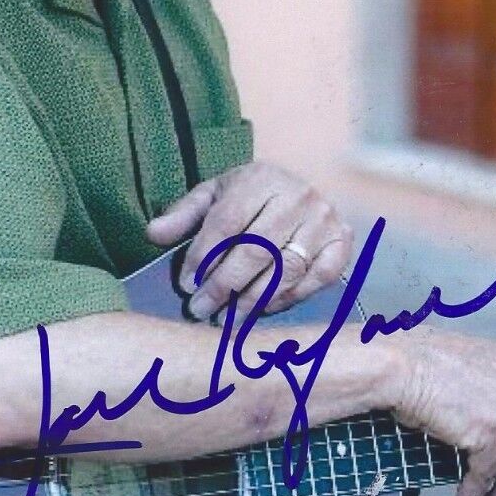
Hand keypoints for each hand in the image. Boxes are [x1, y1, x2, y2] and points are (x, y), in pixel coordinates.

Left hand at [145, 160, 353, 321]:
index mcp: (261, 178)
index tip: (186, 284)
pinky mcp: (343, 241)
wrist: (299, 191)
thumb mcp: (214, 195)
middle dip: (223, 285)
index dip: (203, 256)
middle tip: (200, 309)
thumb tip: (152, 235)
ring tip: (227, 317)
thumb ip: (183, 215)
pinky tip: (262, 310)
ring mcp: (325, 219)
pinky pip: (316, 279)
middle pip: (255, 250)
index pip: (226, 222)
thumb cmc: (248, 197)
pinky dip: (288, 298)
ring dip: (252, 299)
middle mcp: (298, 195)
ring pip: (285, 269)